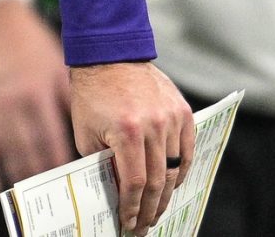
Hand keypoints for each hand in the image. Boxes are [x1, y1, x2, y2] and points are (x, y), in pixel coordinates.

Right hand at [0, 0, 74, 198]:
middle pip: (33, 152)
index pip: (55, 139)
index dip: (67, 163)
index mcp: (39, 94)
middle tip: (64, 200)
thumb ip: (73, 100)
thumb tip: (95, 132)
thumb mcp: (59, 68)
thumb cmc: (34, 47)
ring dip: (24, 180)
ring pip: (11, 156)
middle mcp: (17, 107)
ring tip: (38, 202)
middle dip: (49, 178)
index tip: (80, 182)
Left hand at [68, 60, 194, 234]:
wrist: (109, 55)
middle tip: (145, 225)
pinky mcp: (182, 110)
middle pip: (158, 181)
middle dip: (150, 209)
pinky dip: (182, 170)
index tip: (129, 223)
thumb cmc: (91, 94)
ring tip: (157, 211)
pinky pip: (187, 149)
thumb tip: (116, 193)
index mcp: (126, 130)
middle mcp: (153, 124)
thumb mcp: (86, 133)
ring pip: (176, 169)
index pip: (134, 182)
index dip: (132, 207)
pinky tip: (173, 184)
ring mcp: (171, 117)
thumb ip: (102, 163)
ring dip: (166, 194)